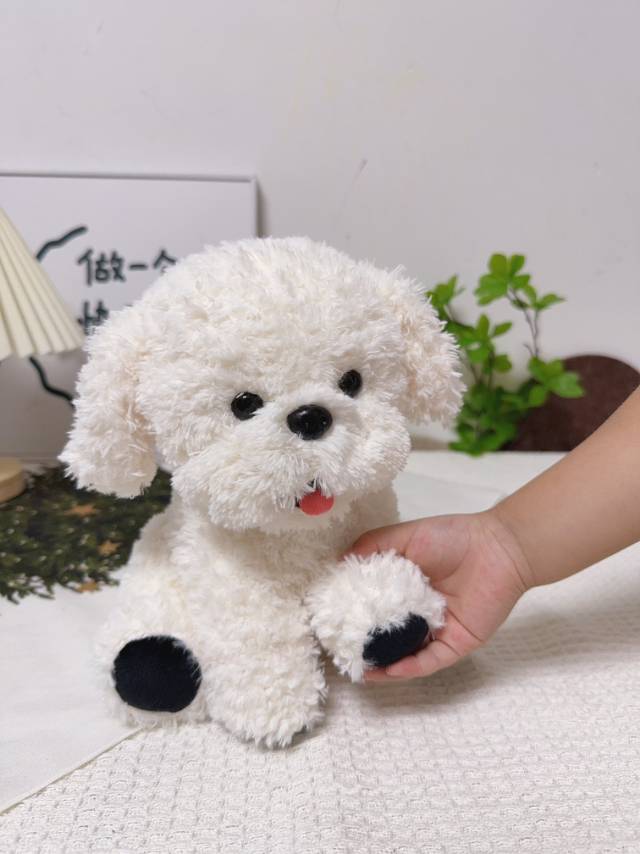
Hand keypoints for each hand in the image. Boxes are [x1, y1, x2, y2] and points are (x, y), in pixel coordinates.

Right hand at [347, 509, 531, 681]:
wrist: (497, 548)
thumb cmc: (452, 538)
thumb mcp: (405, 536)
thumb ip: (372, 546)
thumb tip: (337, 564)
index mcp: (404, 588)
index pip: (373, 606)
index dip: (353, 615)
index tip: (331, 621)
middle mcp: (418, 612)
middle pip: (386, 634)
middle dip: (364, 645)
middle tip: (340, 651)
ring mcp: (436, 630)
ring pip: (405, 655)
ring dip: (383, 665)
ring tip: (359, 670)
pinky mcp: (456, 644)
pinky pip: (430, 661)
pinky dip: (409, 668)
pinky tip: (390, 670)